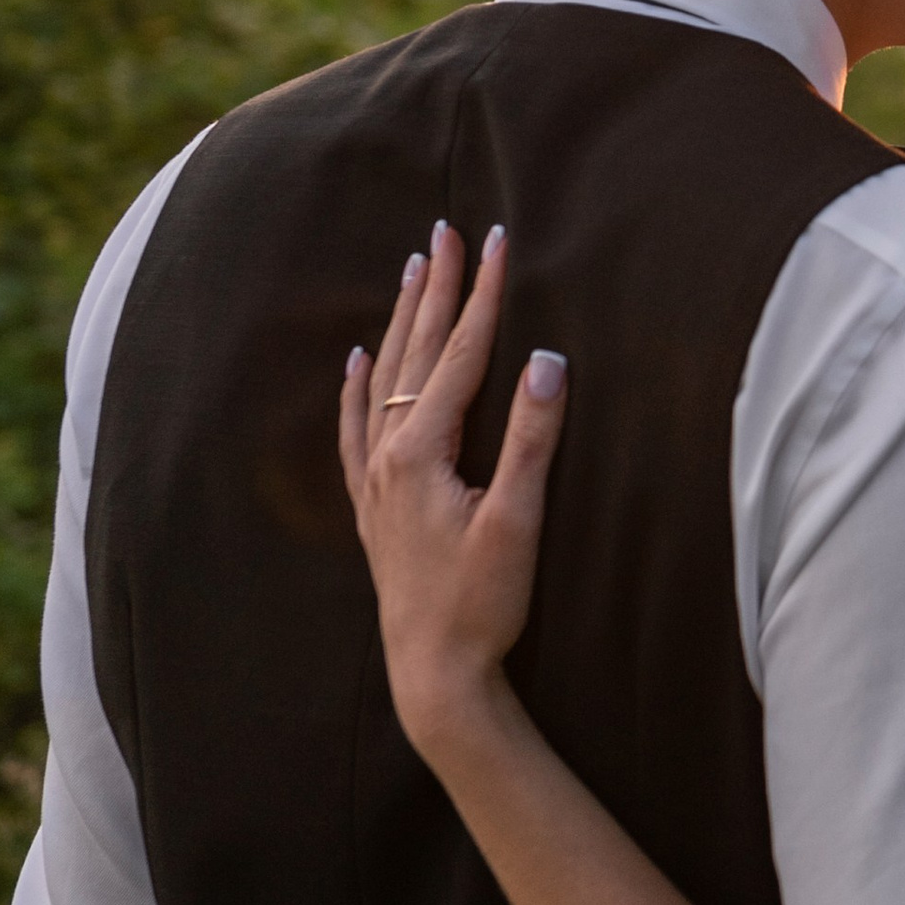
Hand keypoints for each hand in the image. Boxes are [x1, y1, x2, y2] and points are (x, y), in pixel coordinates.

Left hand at [338, 221, 568, 771]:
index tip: (498, 239)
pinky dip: (356, 386)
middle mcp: (389, 454)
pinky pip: (355, 427)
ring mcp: (375, 480)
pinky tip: (355, 360)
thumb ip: (532, 437)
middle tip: (446, 230)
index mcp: (424, 451)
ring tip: (412, 269)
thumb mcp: (519, 520)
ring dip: (401, 321)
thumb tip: (549, 361)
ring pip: (383, 378)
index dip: (483, 293)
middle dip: (435, 288)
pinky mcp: (373, 506)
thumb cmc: (482, 602)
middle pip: (416, 352)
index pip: (461, 353)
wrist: (434, 674)